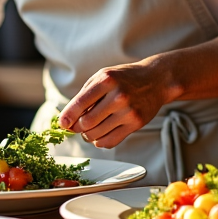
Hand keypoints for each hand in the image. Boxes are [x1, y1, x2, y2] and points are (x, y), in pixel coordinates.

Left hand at [57, 57, 174, 148]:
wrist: (155, 80)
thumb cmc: (123, 78)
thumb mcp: (102, 77)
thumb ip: (84, 95)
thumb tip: (67, 119)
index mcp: (106, 80)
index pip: (80, 103)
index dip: (67, 116)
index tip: (62, 124)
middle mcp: (118, 96)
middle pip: (87, 123)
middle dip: (77, 127)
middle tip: (76, 125)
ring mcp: (128, 111)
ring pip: (97, 135)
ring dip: (87, 135)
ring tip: (89, 128)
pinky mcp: (136, 123)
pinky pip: (110, 141)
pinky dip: (100, 141)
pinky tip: (100, 133)